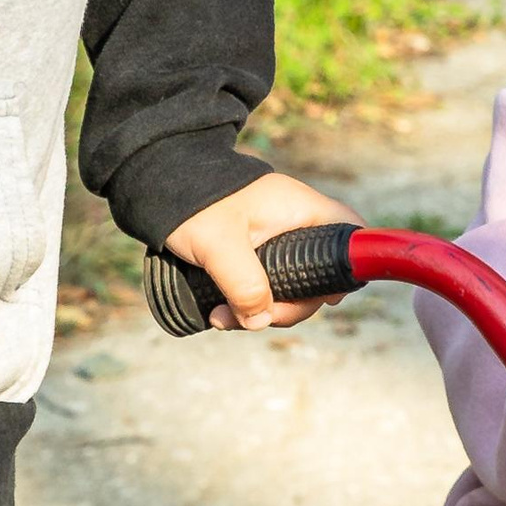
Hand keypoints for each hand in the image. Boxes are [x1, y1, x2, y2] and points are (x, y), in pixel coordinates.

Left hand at [163, 167, 359, 329]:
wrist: (156, 185)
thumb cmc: (192, 203)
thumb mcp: (218, 245)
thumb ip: (244, 284)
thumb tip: (260, 320)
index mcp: (299, 209)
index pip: (350, 231)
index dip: (349, 266)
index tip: (328, 297)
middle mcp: (293, 224)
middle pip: (317, 275)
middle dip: (290, 306)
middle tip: (257, 318)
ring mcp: (273, 240)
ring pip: (288, 286)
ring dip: (261, 310)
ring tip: (221, 319)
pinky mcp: (251, 253)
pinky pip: (263, 286)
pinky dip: (246, 303)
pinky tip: (219, 312)